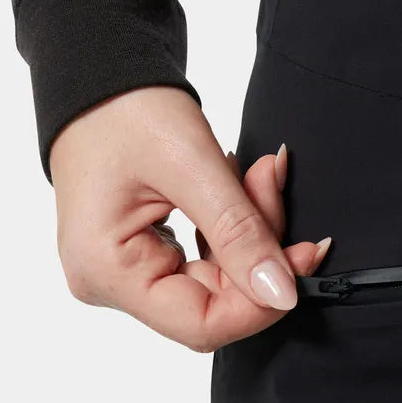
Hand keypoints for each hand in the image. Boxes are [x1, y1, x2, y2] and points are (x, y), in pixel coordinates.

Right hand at [49, 86, 331, 351]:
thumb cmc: (124, 109)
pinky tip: (240, 189)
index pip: (202, 324)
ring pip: (214, 283)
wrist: (95, 78)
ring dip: (250, 235)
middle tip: (274, 187)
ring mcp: (123, 274)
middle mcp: (108, 284)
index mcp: (107, 271)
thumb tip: (283, 294)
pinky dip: (231, 230)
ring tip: (259, 175)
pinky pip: (202, 262)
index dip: (262, 300)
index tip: (305, 255)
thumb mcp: (192, 165)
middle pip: (212, 303)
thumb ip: (240, 232)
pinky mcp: (140, 258)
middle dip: (259, 253)